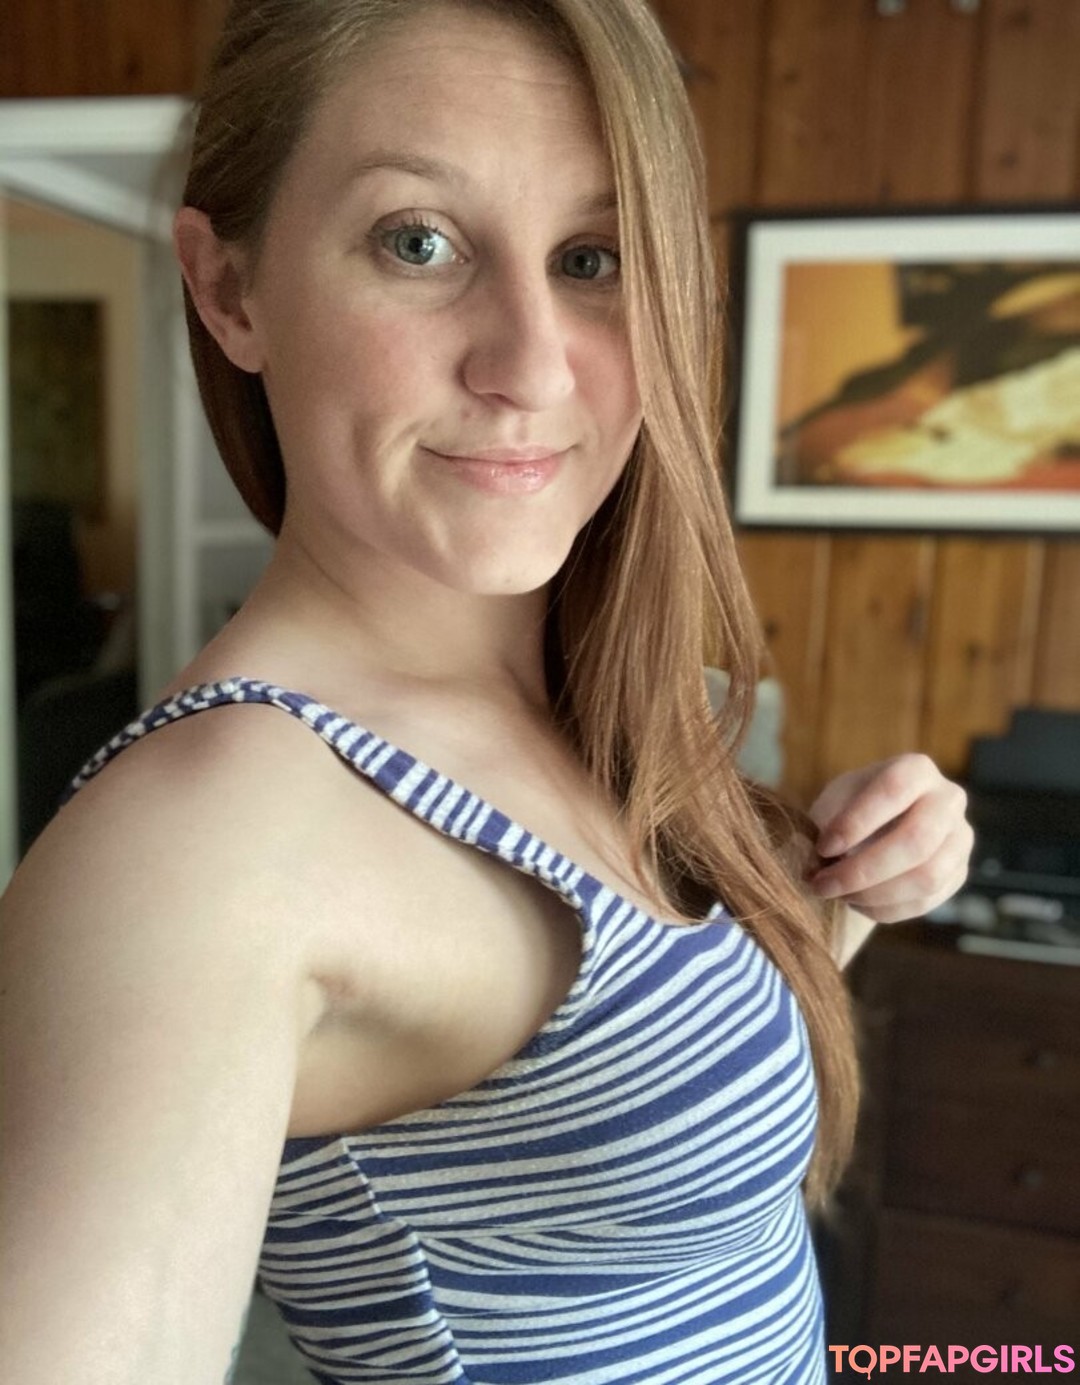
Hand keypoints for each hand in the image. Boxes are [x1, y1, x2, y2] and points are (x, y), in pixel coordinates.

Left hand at [804, 754, 973, 924]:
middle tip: (823, 885)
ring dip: (874, 895)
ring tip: (838, 895)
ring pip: (926, 878)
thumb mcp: (836, 800)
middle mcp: (948, 800)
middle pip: (917, 840)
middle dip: (863, 870)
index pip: (893, 790)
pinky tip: (857, 902)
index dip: (855, 822)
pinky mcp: (958, 874)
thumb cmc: (850, 809)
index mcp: (916, 769)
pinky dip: (885, 910)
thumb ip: (830, 821)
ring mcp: (960, 839)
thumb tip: (825, 858)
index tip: (823, 848)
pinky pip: (926, 902)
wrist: (874, 828)